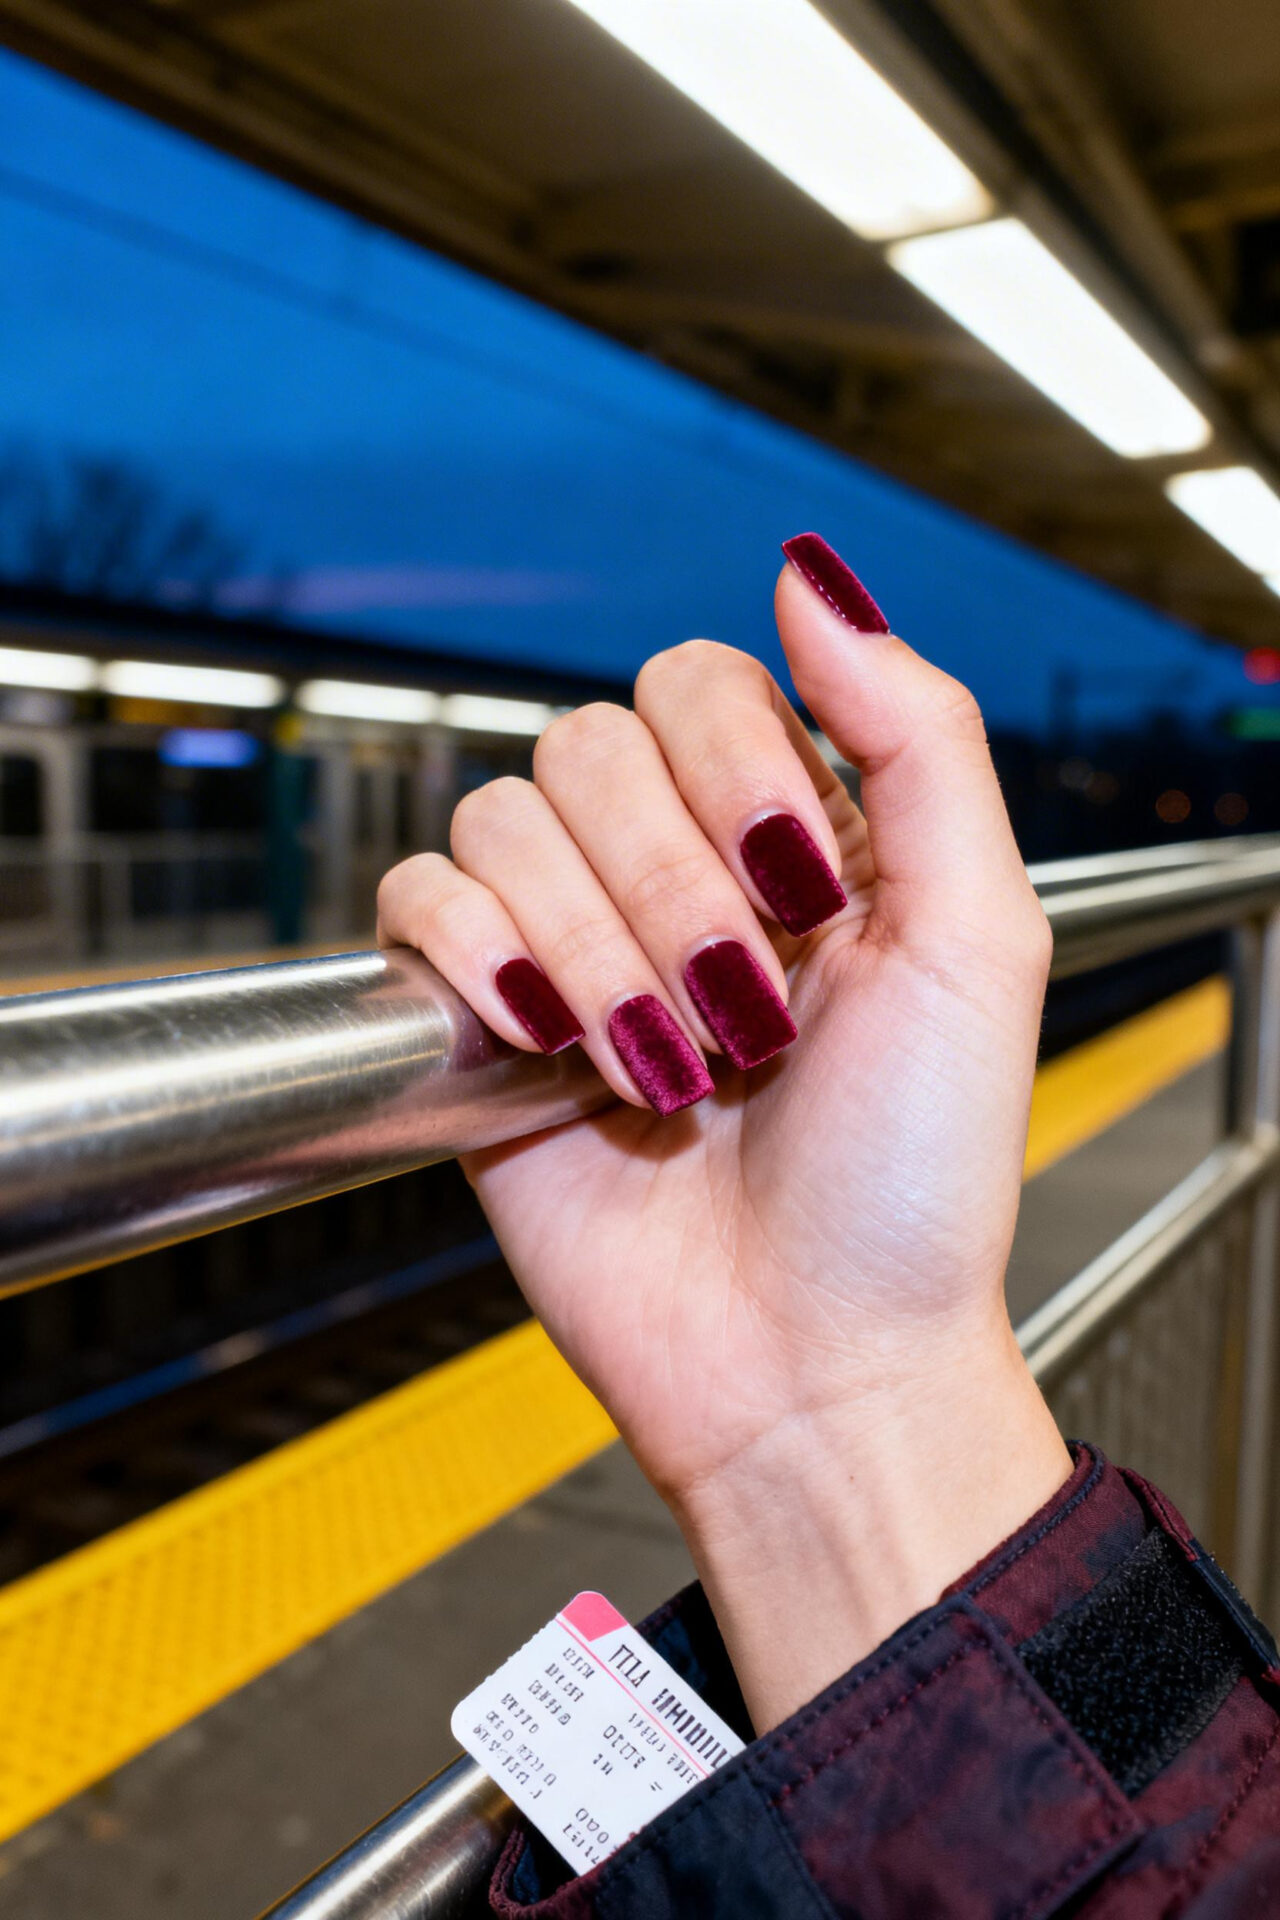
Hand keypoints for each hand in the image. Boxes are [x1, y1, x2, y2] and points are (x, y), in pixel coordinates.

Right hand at [378, 536, 1069, 1728]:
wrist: (811, 1361)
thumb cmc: (913, 1181)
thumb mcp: (983, 939)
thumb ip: (919, 735)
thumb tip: (811, 579)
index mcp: (793, 837)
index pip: (700, 680)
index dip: (733, 767)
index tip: (799, 889)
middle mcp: (674, 872)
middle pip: (592, 744)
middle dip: (669, 887)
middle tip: (738, 1008)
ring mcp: (570, 942)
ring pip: (505, 817)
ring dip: (591, 947)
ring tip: (660, 1061)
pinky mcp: (482, 1018)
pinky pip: (416, 900)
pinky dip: (480, 959)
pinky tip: (549, 1044)